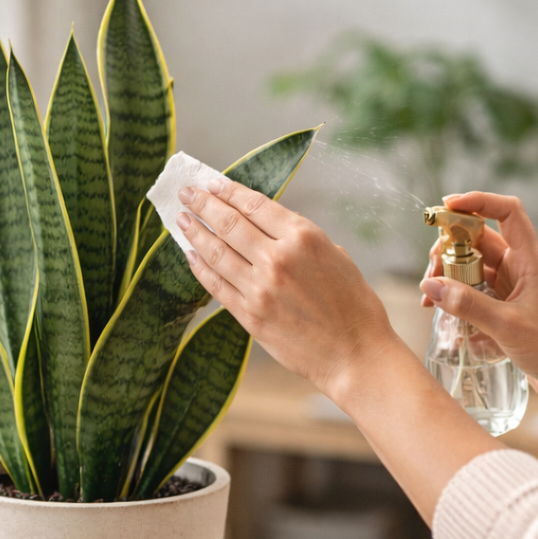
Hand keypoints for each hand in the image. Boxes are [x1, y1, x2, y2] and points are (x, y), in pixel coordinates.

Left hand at [176, 177, 503, 520]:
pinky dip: (200, 268)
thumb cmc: (355, 309)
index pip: (255, 205)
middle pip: (230, 222)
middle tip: (187, 192)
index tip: (212, 182)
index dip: (229, 191)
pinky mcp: (250, 315)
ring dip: (195, 232)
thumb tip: (274, 231)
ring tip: (181, 219)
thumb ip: (304, 242)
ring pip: (216, 251)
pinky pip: (216, 285)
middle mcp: (278, 258)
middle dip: (204, 203)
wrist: (356, 356)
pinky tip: (191, 256)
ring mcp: (260, 288)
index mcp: (304, 237)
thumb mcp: (338, 258)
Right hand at [419, 191, 537, 482]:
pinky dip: (458, 303)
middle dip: (450, 250)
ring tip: (429, 300)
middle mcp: (521, 271)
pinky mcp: (507, 314)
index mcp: (530, 261)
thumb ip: (467, 305)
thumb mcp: (506, 326)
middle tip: (431, 274)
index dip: (478, 202)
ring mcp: (513, 292)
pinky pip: (476, 297)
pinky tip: (445, 320)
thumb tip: (430, 285)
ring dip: (450, 279)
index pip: (507, 212)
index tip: (448, 207)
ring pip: (473, 271)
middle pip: (479, 242)